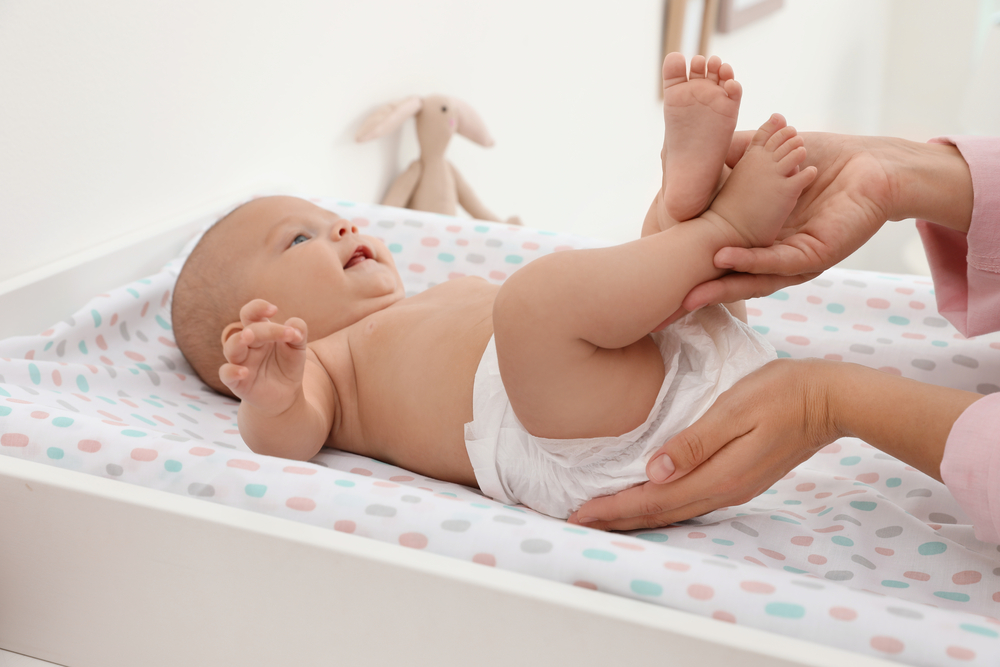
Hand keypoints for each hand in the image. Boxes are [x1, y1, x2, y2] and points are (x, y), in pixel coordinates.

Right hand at [219, 299, 307, 413]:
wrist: (285, 395)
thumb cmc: (287, 366)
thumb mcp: (298, 348)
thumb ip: (298, 332)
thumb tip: (294, 326)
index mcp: (259, 332)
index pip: (251, 314)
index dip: (258, 308)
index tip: (274, 310)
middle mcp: (247, 345)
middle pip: (248, 330)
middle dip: (263, 329)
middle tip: (284, 332)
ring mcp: (240, 362)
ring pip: (231, 347)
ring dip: (238, 341)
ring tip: (249, 336)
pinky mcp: (236, 382)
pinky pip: (226, 374)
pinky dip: (231, 371)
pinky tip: (244, 372)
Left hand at [567, 358, 840, 530]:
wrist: (829, 399)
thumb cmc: (781, 393)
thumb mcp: (734, 409)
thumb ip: (695, 443)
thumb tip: (654, 472)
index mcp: (718, 476)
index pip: (653, 500)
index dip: (613, 508)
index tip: (577, 515)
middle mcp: (724, 490)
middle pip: (660, 514)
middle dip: (616, 519)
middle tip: (577, 523)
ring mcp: (734, 488)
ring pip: (674, 512)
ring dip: (636, 515)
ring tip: (604, 517)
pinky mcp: (740, 479)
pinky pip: (689, 502)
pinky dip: (660, 506)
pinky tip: (648, 500)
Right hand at [681, 132, 899, 309]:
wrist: (872, 164)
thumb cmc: (819, 159)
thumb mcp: (761, 156)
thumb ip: (726, 159)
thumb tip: (683, 158)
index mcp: (760, 237)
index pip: (721, 256)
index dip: (693, 264)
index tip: (660, 271)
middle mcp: (774, 255)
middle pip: (733, 278)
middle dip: (703, 289)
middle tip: (671, 302)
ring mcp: (794, 260)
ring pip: (754, 277)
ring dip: (723, 283)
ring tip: (694, 288)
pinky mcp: (816, 255)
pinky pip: (779, 261)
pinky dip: (751, 260)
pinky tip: (727, 258)